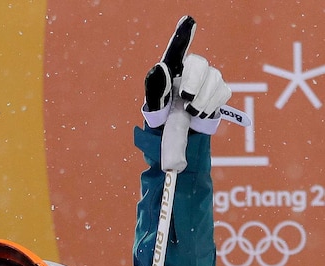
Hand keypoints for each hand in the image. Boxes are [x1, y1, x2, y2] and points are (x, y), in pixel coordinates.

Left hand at [143, 16, 230, 132]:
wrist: (178, 132)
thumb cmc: (162, 114)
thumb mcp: (154, 104)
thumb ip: (155, 88)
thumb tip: (160, 67)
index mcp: (171, 69)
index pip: (177, 48)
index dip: (184, 34)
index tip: (188, 20)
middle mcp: (191, 69)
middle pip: (199, 64)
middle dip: (194, 81)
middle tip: (185, 98)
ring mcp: (208, 78)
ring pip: (213, 79)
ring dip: (202, 99)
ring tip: (191, 111)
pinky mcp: (220, 90)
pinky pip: (222, 92)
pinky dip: (211, 105)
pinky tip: (200, 113)